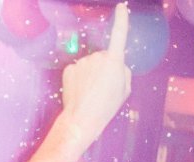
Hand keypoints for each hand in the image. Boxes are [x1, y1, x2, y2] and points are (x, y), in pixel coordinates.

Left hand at [59, 4, 130, 142]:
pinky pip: (78, 71)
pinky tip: (81, 92)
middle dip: (104, 69)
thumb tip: (117, 65)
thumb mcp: (125, 90)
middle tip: (103, 89)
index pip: (119, 35)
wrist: (82, 119)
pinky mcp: (69, 69)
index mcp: (114, 61)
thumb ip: (124, 72)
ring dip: (91, 75)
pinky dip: (79, 79)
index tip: (121, 7)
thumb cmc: (106, 107)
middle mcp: (97, 57)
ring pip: (89, 65)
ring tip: (91, 93)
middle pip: (103, 57)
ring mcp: (82, 62)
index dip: (122, 20)